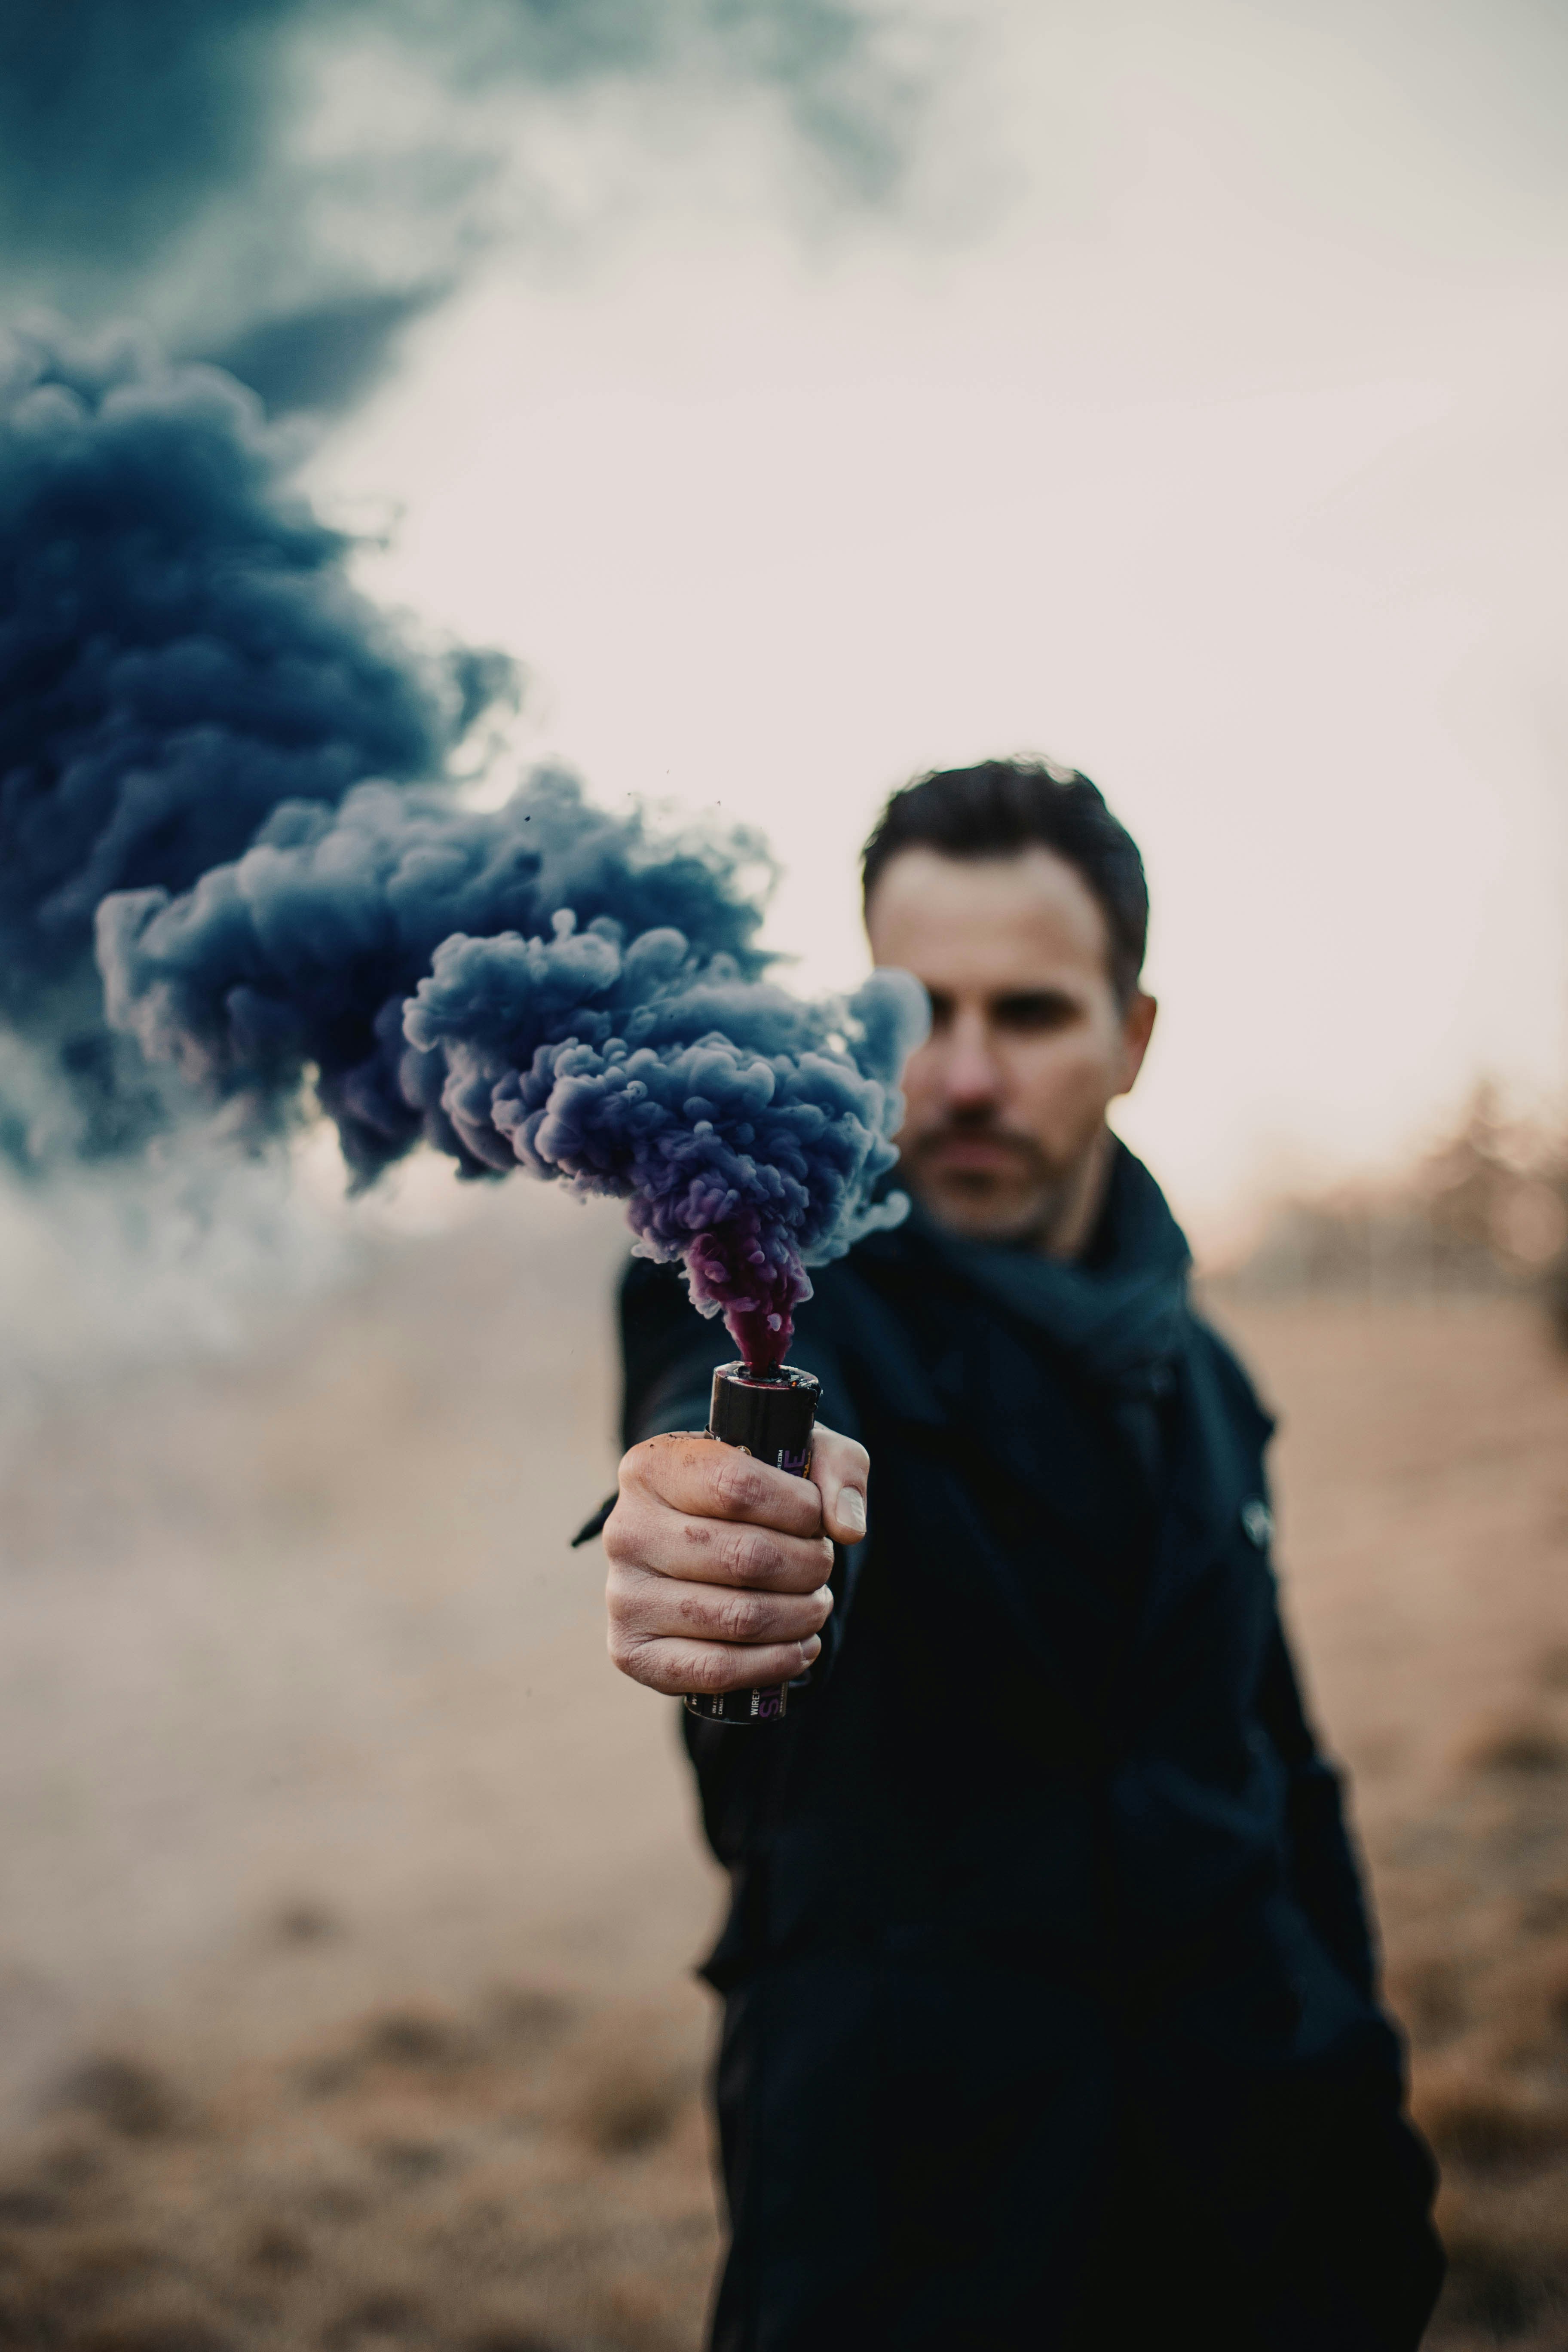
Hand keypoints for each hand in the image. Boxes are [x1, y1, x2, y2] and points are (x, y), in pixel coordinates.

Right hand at [604, 1426, 868, 1696]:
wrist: (701, 1543)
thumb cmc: (755, 1493)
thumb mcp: (801, 1454)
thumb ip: (838, 1470)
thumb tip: (847, 1529)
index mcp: (652, 1467)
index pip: (737, 1486)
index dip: (798, 1509)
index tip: (816, 1518)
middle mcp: (626, 1530)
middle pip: (745, 1557)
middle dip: (808, 1567)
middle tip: (822, 1566)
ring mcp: (623, 1596)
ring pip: (739, 1617)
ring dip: (801, 1615)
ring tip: (815, 1603)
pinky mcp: (633, 1652)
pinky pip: (716, 1669)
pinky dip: (775, 1663)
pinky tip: (800, 1647)